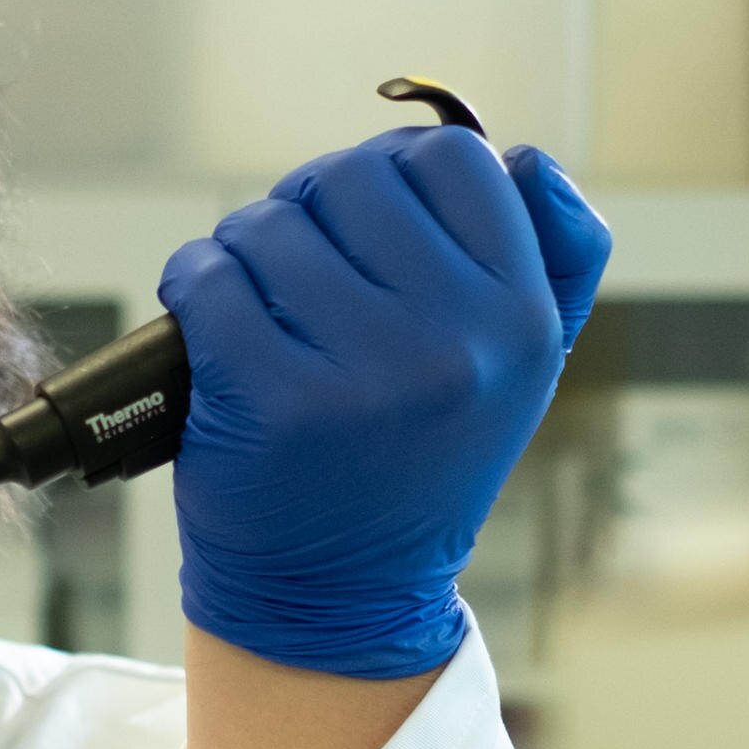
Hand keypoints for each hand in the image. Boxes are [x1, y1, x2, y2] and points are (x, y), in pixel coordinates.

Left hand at [157, 130, 613, 680]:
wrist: (344, 591)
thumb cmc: (420, 456)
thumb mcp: (522, 363)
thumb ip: (553, 251)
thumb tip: (525, 157)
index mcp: (521, 319)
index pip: (455, 159)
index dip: (398, 173)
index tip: (370, 221)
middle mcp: (453, 344)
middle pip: (353, 178)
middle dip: (313, 204)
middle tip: (305, 261)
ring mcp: (360, 375)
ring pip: (270, 224)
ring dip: (247, 247)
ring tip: (262, 304)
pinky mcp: (269, 402)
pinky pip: (207, 278)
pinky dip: (195, 285)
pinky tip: (212, 322)